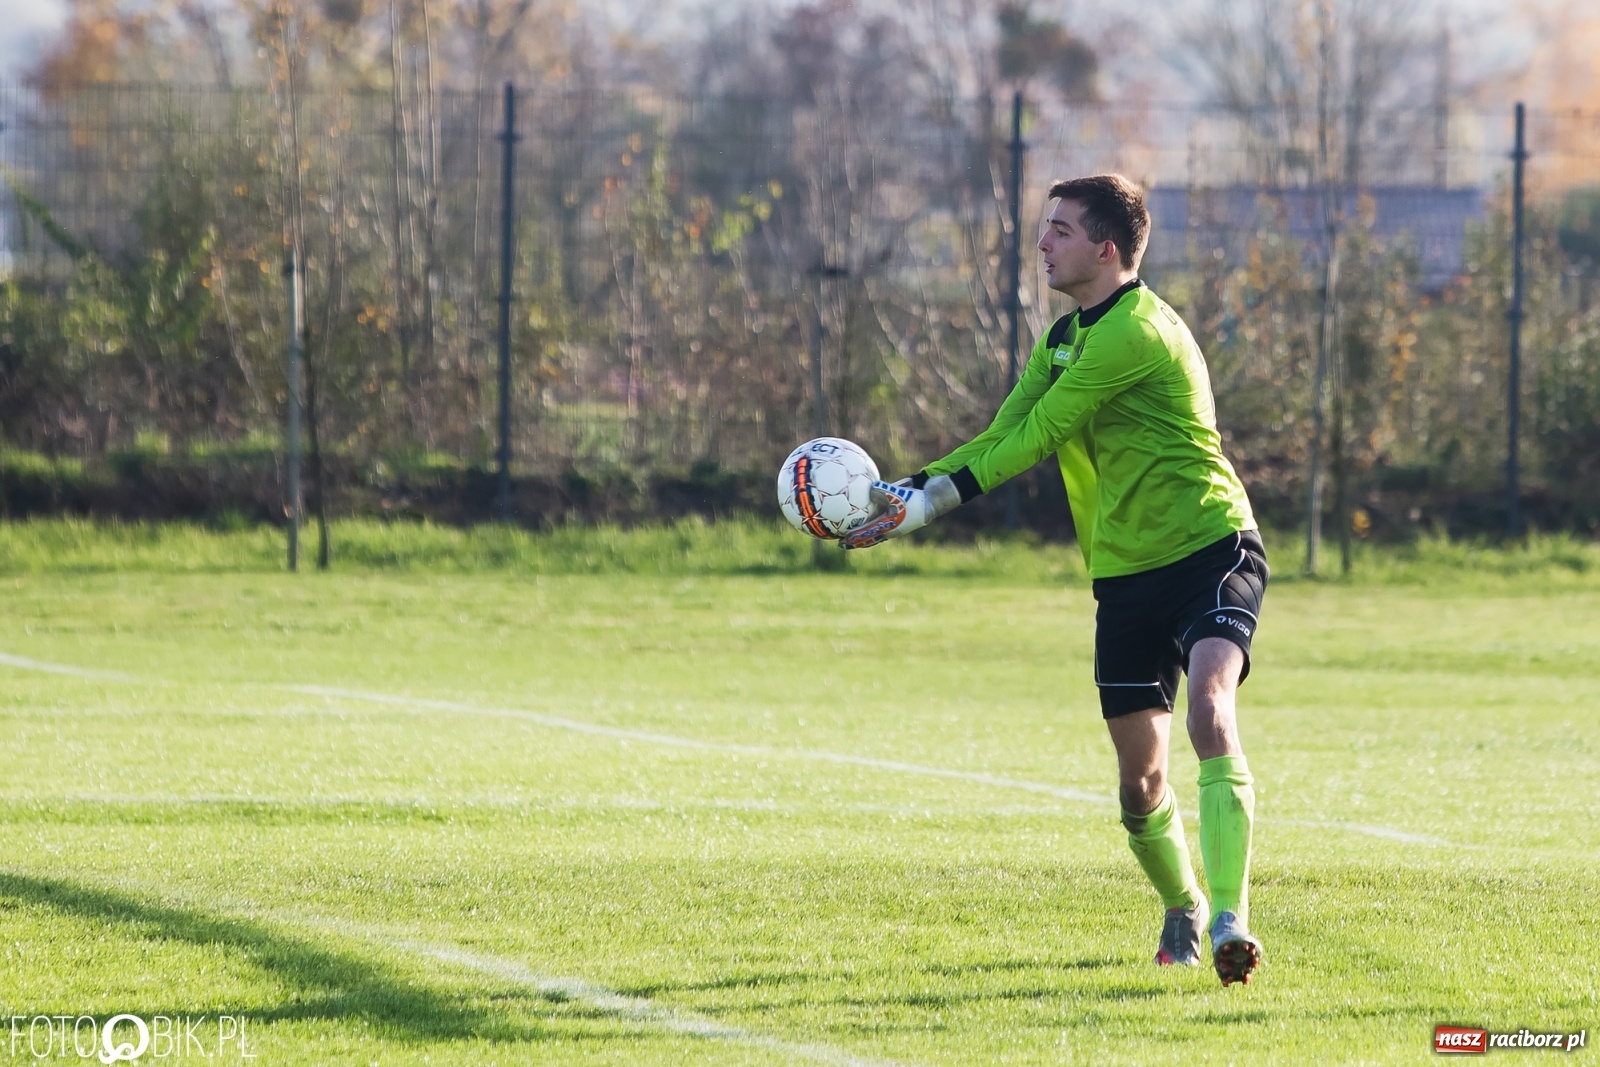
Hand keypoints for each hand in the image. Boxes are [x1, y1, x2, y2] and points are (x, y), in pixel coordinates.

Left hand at [839, 475, 961, 549]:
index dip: (853, 540)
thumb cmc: (917, 499)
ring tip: (846, 529)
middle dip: (853, 540)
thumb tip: (869, 488)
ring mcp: (891, 519)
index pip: (866, 536)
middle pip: (867, 536)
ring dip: (860, 530)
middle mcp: (888, 526)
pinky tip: (858, 507)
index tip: (840, 543)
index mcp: (888, 528)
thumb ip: (883, 492)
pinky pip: (878, 514)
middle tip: (838, 541)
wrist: (933, 498)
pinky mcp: (894, 509)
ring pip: (872, 528)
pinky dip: (868, 514)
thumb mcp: (899, 495)